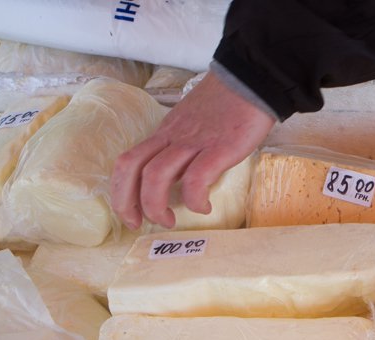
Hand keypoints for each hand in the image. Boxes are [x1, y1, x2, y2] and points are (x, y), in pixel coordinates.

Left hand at [111, 72, 275, 229]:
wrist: (252, 80)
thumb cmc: (228, 102)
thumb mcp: (194, 121)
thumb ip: (185, 144)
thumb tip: (184, 173)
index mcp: (166, 133)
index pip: (129, 161)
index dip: (121, 191)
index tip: (131, 213)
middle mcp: (172, 138)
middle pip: (132, 169)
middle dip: (127, 202)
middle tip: (139, 223)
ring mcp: (193, 143)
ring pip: (155, 176)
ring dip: (155, 205)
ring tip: (169, 221)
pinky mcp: (218, 149)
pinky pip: (196, 179)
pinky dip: (195, 200)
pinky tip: (204, 208)